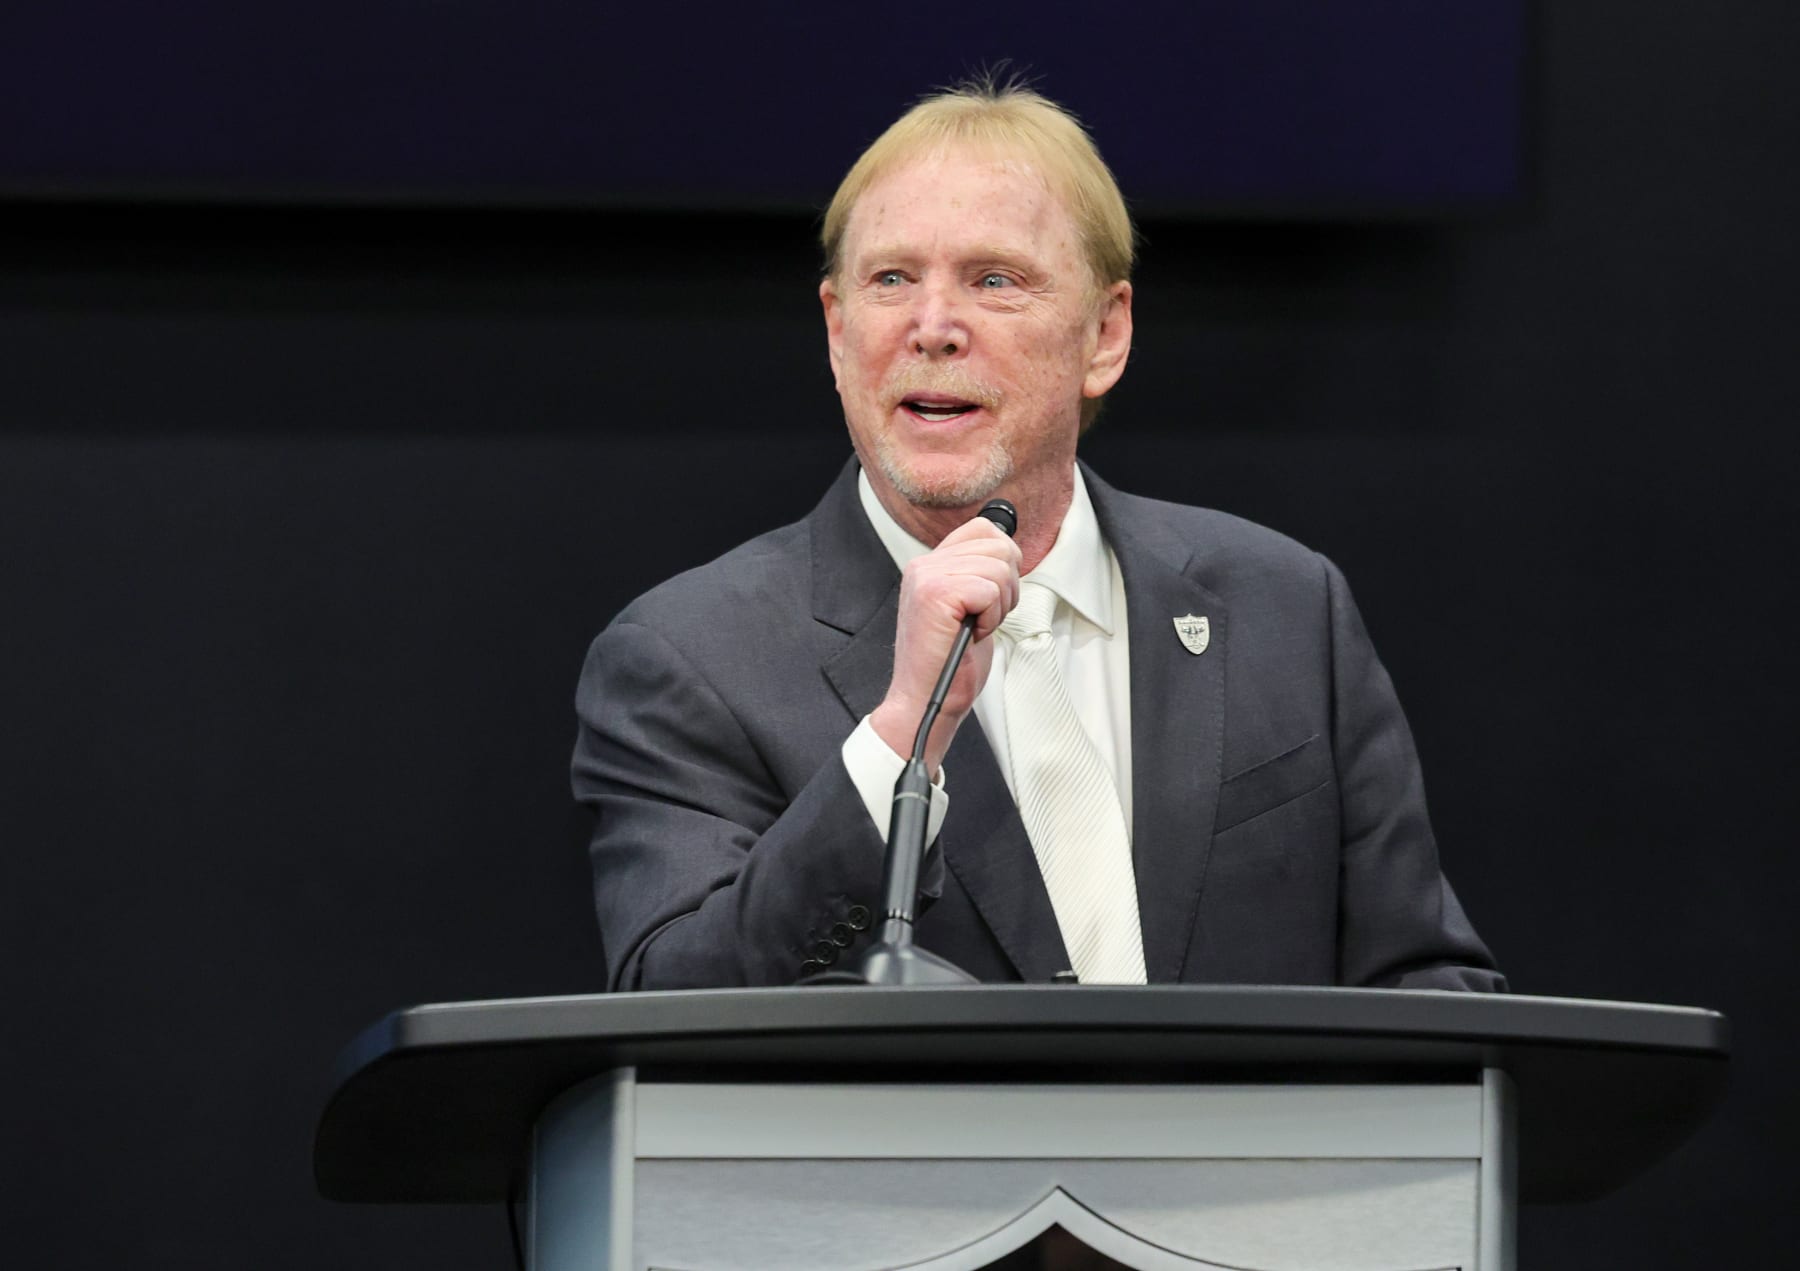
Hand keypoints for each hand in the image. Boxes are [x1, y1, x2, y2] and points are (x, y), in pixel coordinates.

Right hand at [869, 516, 1021, 774]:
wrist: (927, 702)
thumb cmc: (953, 663)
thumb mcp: (969, 608)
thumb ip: (980, 574)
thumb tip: (1011, 548)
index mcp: (931, 564)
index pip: (985, 530)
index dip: (1004, 563)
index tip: (990, 598)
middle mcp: (924, 564)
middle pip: (1000, 547)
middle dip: (1007, 587)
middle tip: (983, 618)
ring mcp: (928, 577)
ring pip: (999, 568)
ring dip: (999, 605)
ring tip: (975, 628)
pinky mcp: (936, 594)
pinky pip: (990, 590)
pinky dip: (991, 617)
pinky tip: (971, 634)